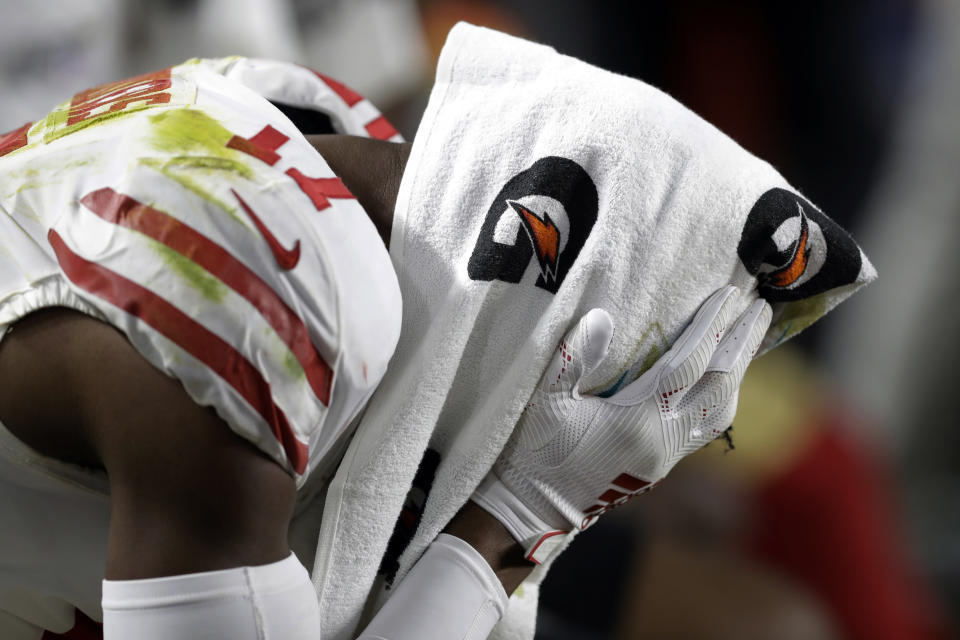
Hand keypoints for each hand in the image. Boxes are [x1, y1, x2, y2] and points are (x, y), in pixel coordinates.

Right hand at [471, 286, 771, 562]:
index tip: (729, 295)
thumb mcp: (547, 402)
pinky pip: (708, 426)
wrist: (538, 508)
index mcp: (639, 421)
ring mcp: (668, 456)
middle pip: (720, 387)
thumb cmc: (539, 452)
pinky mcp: (664, 465)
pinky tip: (719, 378)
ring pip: (722, 411)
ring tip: (747, 339)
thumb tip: (600, 317)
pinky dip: (722, 395)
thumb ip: (572, 359)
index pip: (688, 365)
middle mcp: (665, 440)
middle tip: (760, 308)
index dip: (712, 327)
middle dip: (743, 344)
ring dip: (738, 372)